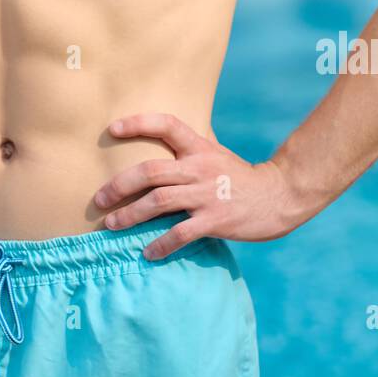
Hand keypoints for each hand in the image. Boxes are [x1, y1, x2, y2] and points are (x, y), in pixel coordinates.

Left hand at [94, 112, 298, 259]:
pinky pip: (181, 233)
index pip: (166, 125)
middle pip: (151, 170)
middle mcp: (200, 167)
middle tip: (99, 199)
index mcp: (199, 147)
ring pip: (159, 201)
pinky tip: (147, 253)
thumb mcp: (215, 155)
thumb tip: (156, 155)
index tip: (112, 129)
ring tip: (111, 225)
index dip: (138, 123)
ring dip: (130, 215)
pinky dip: (161, 244)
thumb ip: (188, 153)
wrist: (278, 196)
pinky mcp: (216, 220)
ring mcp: (207, 194)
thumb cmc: (240, 177)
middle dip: (120, 185)